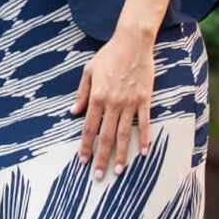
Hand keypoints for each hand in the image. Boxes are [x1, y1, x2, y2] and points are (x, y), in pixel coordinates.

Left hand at [73, 29, 154, 179]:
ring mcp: (130, 103)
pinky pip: (145, 123)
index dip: (86, 146)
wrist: (133, 42)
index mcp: (97, 97)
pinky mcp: (145, 99)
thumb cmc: (109, 55)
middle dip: (102, 157)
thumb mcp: (89, 71)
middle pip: (106, 136)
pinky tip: (143, 153)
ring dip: (121, 154)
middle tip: (99, 176)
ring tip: (119, 171)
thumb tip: (73, 112)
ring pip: (125, 133)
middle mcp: (113, 103)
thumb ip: (82, 93)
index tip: (83, 161)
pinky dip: (144, 138)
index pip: (90, 127)